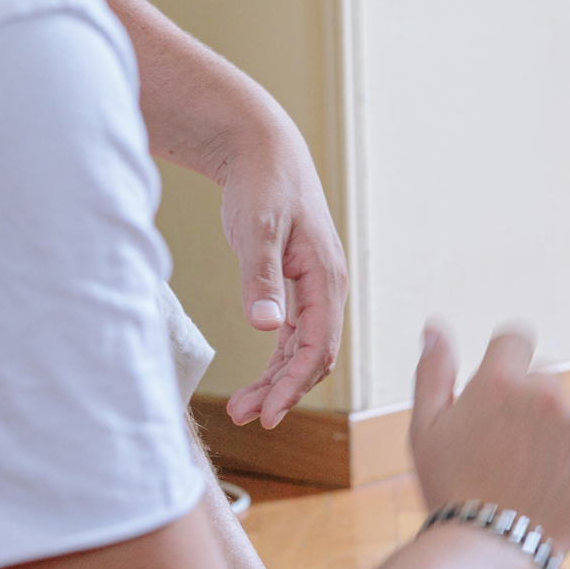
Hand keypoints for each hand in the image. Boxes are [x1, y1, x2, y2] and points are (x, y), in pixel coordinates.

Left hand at [218, 133, 348, 427]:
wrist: (263, 150)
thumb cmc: (263, 184)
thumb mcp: (258, 230)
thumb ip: (262, 279)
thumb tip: (267, 327)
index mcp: (326, 277)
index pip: (318, 346)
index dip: (293, 384)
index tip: (265, 413)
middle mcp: (327, 287)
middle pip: (313, 355)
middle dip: (282, 390)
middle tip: (245, 418)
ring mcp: (313, 287)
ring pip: (302, 348)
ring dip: (277, 380)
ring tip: (242, 408)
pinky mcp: (295, 284)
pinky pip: (293, 334)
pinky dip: (276, 359)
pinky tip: (256, 378)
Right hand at [409, 325, 569, 554]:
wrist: (494, 549)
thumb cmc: (451, 489)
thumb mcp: (426, 430)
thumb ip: (433, 372)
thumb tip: (435, 326)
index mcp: (500, 381)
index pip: (515, 340)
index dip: (505, 365)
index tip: (499, 398)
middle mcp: (546, 392)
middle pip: (544, 379)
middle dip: (529, 405)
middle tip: (507, 452)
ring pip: (569, 412)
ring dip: (555, 432)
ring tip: (528, 475)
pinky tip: (554, 484)